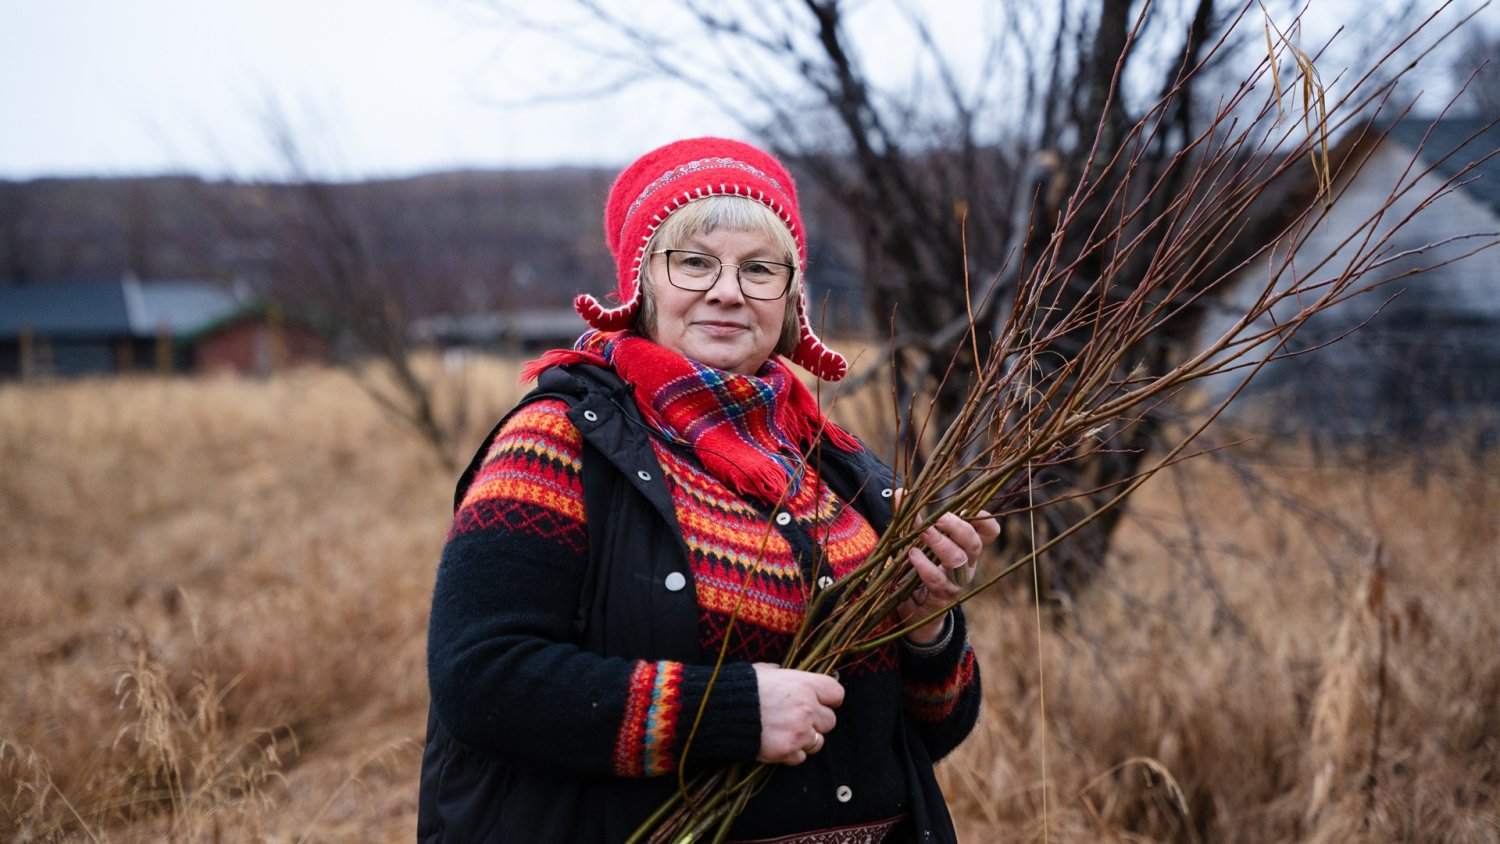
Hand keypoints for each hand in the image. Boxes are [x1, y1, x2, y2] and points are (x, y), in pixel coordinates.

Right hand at [752, 663, 843, 765]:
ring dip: (806, 738)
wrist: (721, 711)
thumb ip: (784, 675)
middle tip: (798, 718)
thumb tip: (787, 676)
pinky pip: (801, 757)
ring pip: (818, 741)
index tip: (821, 701)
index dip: (829, 698)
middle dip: (816, 720)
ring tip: (787, 732)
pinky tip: (778, 743)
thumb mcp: (766, 671)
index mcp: (805, 685)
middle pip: (830, 721)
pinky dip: (792, 753)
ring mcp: (799, 732)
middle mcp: (807, 709)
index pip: (836, 694)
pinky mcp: (787, 751)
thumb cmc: (742, 687)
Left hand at [892, 489, 1000, 644]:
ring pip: (958, 560)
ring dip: (940, 543)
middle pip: (974, 543)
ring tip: (923, 531)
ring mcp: (956, 582)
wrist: (914, 608)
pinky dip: (925, 566)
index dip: (985, 520)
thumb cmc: (919, 568)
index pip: (988, 532)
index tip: (971, 508)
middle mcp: (967, 563)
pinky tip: (912, 555)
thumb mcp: (917, 541)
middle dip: (958, 527)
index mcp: (966, 546)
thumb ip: (912, 518)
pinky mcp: (941, 597)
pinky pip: (938, 580)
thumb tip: (900, 491)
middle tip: (939, 517)